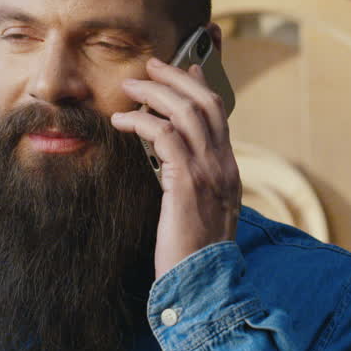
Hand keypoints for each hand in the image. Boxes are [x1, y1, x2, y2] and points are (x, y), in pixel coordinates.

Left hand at [111, 54, 240, 279]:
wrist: (203, 285)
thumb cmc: (193, 253)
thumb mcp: (201, 211)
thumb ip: (194, 183)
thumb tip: (176, 165)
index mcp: (228, 170)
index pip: (220, 115)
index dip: (202, 87)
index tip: (186, 68)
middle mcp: (223, 165)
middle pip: (206, 103)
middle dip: (178, 77)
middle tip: (153, 65)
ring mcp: (208, 172)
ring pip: (187, 112)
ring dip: (157, 92)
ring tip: (132, 85)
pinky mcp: (187, 183)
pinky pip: (164, 136)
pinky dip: (141, 121)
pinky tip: (122, 120)